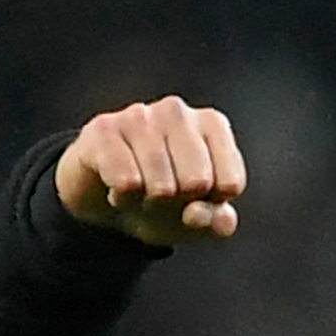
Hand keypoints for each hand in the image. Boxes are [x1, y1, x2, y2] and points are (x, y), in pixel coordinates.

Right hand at [54, 97, 246, 246]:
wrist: (106, 194)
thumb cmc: (163, 200)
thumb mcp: (198, 220)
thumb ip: (216, 223)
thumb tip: (196, 214)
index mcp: (212, 124)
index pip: (230, 184)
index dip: (210, 206)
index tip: (195, 197)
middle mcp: (177, 111)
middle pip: (197, 182)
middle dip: (178, 205)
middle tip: (162, 197)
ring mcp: (140, 115)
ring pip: (161, 186)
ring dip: (148, 205)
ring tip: (140, 193)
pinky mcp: (104, 129)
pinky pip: (125, 182)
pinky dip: (123, 200)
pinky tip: (117, 189)